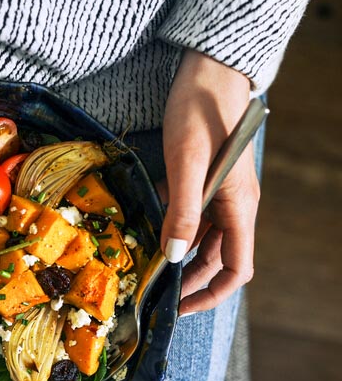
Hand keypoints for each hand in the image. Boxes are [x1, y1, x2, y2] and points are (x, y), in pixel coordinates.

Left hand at [161, 49, 259, 314]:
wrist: (208, 73)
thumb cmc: (201, 112)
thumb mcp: (188, 164)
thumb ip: (183, 211)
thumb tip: (175, 256)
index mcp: (238, 208)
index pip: (236, 269)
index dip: (210, 294)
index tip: (180, 307)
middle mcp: (232, 206)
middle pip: (213, 260)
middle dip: (186, 280)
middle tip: (150, 293)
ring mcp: (217, 194)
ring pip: (199, 240)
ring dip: (175, 256)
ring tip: (142, 270)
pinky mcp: (201, 182)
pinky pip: (187, 216)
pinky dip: (168, 229)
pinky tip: (143, 232)